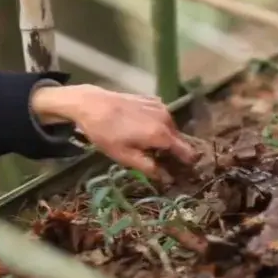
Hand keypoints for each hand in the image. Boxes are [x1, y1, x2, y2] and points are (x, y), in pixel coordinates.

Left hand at [31, 84, 198, 179]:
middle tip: (157, 160)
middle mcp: (166, 118)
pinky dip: (157, 124)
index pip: (187, 152)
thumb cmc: (105, 133)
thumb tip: (167, 178)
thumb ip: (148, 167)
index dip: (186, 163)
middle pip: (178, 140)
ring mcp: (160, 106)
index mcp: (161, 134)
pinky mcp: (152, 99)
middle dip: (172, 151)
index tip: (183, 172)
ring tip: (146, 144)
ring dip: (164, 137)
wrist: (91, 104)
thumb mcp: (124, 156)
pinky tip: (141, 127)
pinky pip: (162, 116)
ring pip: (170, 127)